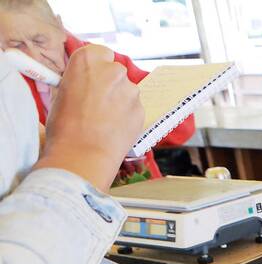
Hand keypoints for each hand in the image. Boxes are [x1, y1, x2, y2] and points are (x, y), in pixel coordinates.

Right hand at [36, 45, 142, 190]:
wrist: (83, 154)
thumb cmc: (65, 125)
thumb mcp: (61, 93)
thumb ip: (77, 81)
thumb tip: (83, 82)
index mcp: (88, 59)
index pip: (101, 52)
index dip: (97, 66)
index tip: (92, 78)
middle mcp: (114, 70)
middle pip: (116, 71)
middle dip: (110, 84)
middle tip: (97, 102)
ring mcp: (131, 90)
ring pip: (127, 91)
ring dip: (120, 100)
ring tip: (104, 120)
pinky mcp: (142, 109)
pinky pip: (134, 108)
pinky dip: (127, 116)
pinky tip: (114, 129)